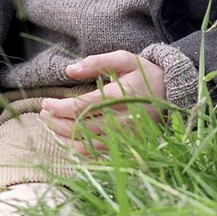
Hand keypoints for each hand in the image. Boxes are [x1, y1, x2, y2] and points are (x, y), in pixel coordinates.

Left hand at [39, 50, 165, 154]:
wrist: (173, 94)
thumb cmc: (145, 74)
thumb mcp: (124, 59)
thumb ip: (96, 62)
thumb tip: (69, 70)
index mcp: (121, 97)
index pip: (81, 107)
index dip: (59, 107)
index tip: (45, 103)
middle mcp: (123, 120)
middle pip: (80, 127)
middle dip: (56, 122)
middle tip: (43, 114)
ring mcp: (126, 138)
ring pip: (87, 145)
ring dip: (64, 138)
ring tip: (51, 127)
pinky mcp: (128, 148)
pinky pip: (98, 155)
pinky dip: (79, 151)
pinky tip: (68, 141)